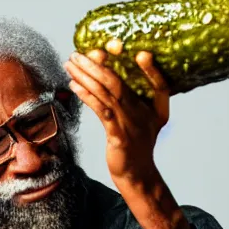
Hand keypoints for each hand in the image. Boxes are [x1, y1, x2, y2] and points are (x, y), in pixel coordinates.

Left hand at [63, 49, 169, 184]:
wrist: (136, 175)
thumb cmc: (138, 146)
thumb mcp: (146, 123)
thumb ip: (138, 103)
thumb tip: (116, 81)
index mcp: (155, 109)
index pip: (159, 83)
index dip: (151, 69)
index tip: (141, 52)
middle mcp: (143, 114)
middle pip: (119, 81)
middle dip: (96, 64)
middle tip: (77, 53)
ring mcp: (129, 124)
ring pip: (107, 92)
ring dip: (86, 76)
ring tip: (70, 64)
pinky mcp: (117, 136)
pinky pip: (101, 111)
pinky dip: (87, 96)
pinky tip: (74, 86)